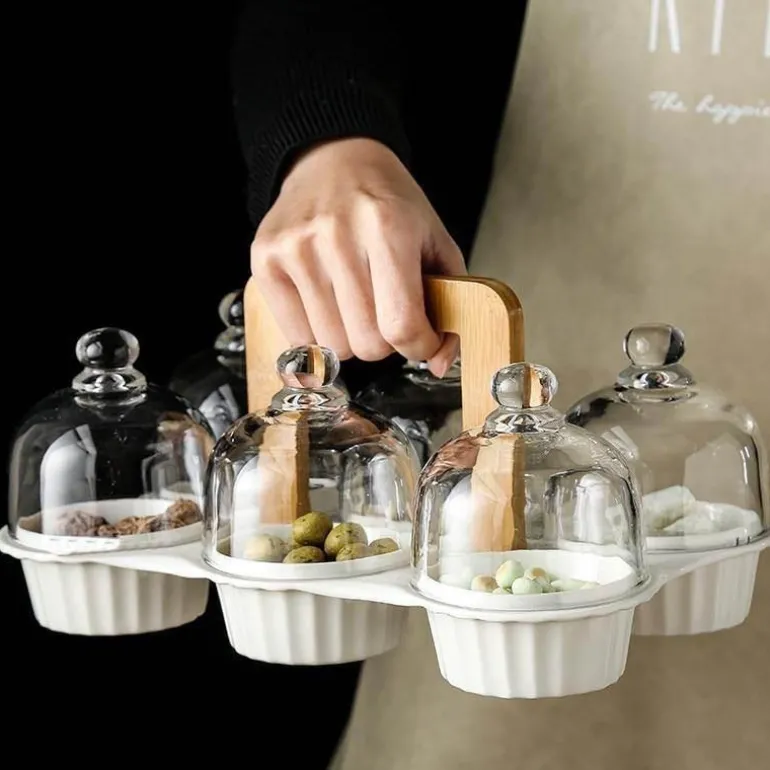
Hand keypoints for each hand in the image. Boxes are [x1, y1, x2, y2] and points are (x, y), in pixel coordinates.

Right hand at [251, 138, 464, 375]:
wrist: (334, 159)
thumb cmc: (388, 203)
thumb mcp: (434, 241)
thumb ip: (448, 302)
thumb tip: (441, 363)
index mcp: (389, 227)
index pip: (402, 324)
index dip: (419, 346)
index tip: (420, 340)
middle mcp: (338, 235)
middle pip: (366, 344)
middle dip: (384, 342)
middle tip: (384, 313)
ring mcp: (296, 248)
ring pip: (332, 346)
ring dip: (349, 338)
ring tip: (354, 304)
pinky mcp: (265, 260)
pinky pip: (296, 337)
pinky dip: (316, 334)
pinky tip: (326, 305)